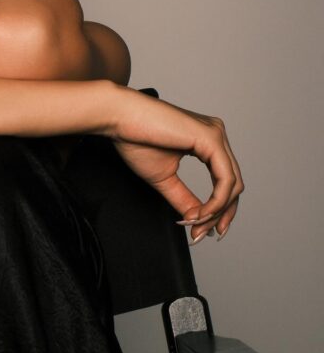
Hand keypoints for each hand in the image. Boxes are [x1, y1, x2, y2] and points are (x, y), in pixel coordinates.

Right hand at [111, 92, 243, 241]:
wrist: (119, 118)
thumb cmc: (135, 140)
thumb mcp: (164, 178)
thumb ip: (184, 199)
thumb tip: (198, 221)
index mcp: (207, 142)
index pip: (225, 181)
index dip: (219, 210)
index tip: (202, 230)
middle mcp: (216, 136)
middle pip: (233, 185)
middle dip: (219, 215)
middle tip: (199, 234)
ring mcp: (216, 135)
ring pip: (232, 185)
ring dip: (215, 212)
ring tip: (193, 224)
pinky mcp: (211, 139)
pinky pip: (225, 179)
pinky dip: (215, 202)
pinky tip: (199, 213)